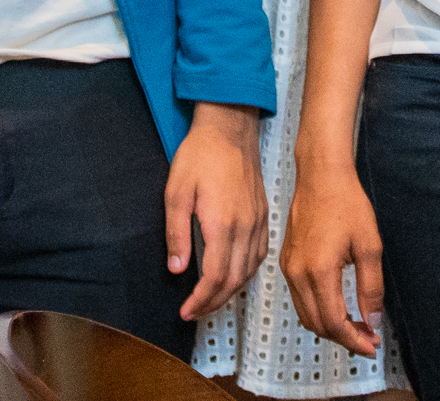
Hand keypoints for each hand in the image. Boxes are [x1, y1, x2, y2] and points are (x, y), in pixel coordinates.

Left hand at [167, 102, 267, 319]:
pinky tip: (234, 276)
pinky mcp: (263, 216)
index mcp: (222, 223)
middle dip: (213, 303)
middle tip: (194, 312)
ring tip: (210, 300)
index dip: (200, 300)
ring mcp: (258, 222)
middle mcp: (245, 227)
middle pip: (233, 281)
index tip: (186, 311)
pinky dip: (246, 274)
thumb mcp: (176, 191)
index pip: (214, 277)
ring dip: (229, 292)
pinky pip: (258, 256)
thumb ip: (176, 233)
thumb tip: (177, 269)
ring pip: (248, 272)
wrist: (229, 127)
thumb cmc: (201, 154)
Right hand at [282, 152, 385, 355]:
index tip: (373, 346)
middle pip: (317, 324)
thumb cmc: (347, 203)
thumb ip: (371, 288)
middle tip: (369, 338)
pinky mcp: (286, 262)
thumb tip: (372, 321)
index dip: (354, 340)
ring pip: (306, 315)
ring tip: (357, 326)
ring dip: (331, 327)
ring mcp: (288, 268)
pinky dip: (319, 311)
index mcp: (318, 271)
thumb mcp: (369, 245)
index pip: (334, 323)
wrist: (321, 175)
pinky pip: (300, 299)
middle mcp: (297, 274)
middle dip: (344, 338)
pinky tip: (339, 307)